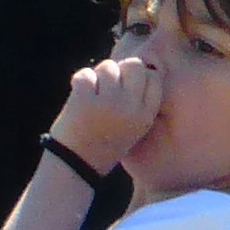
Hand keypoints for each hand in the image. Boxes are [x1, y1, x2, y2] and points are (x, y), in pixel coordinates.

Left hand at [46, 54, 158, 175]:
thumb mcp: (132, 127)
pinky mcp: (84, 100)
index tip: (125, 86)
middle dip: (120, 70)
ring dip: (97, 77)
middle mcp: (130, 107)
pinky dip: (78, 82)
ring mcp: (108, 103)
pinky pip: (85, 75)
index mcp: (145, 115)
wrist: (75, 165)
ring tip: (92, 97)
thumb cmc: (104, 143)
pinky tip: (77, 97)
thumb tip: (132, 64)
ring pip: (107, 66)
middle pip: (133, 64)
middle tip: (106, 88)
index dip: (138, 75)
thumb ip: (137, 99)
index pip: (153, 76)